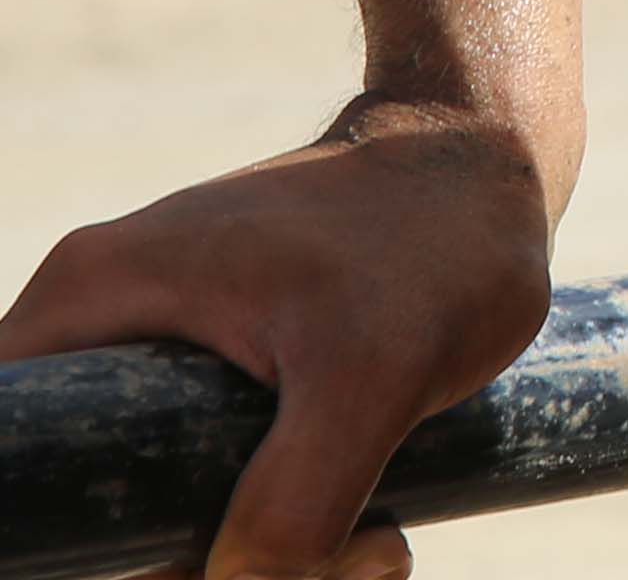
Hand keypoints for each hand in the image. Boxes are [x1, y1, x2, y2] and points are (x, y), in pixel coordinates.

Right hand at [0, 102, 562, 579]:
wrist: (503, 165)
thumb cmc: (436, 237)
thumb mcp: (376, 368)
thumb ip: (298, 492)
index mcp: (89, 304)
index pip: (15, 462)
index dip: (70, 544)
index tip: (168, 560)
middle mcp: (102, 332)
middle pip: (87, 510)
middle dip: (188, 567)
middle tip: (314, 566)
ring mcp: (157, 360)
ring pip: (161, 516)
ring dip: (258, 563)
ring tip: (378, 549)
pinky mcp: (215, 388)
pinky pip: (219, 496)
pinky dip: (289, 536)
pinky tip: (377, 539)